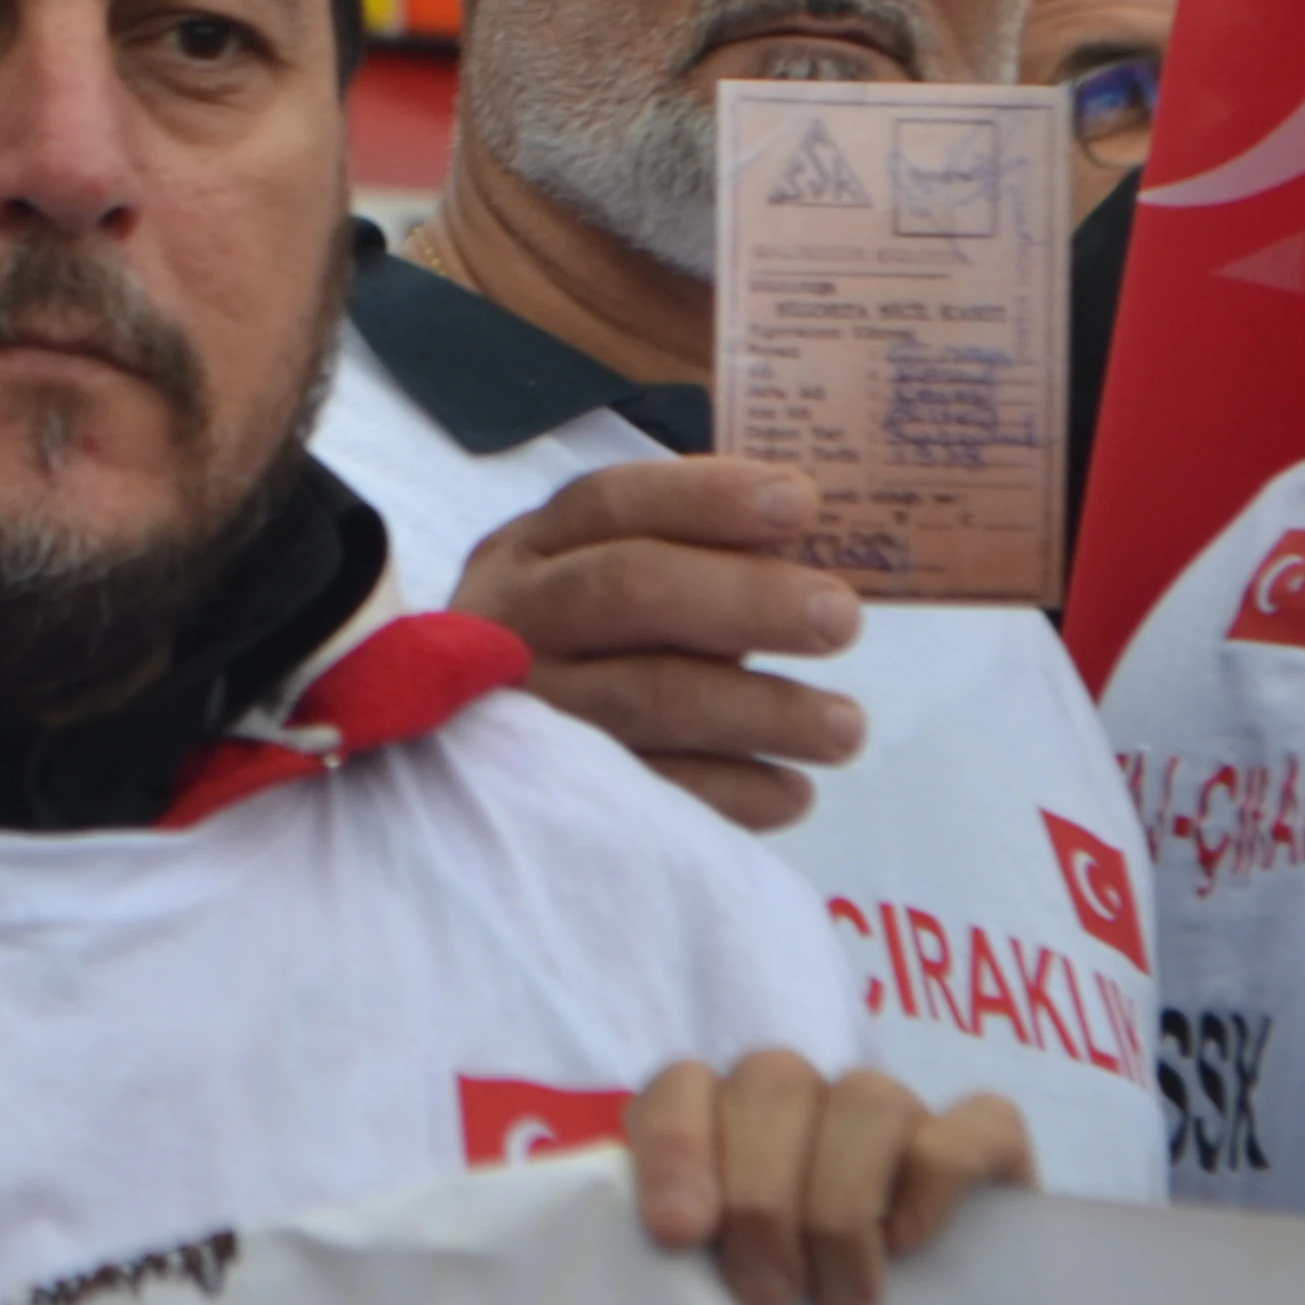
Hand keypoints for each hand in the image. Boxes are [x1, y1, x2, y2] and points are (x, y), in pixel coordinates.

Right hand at [450, 460, 869, 830]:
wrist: (458, 766)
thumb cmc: (572, 656)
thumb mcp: (592, 582)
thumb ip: (682, 555)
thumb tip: (804, 537)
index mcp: (530, 551)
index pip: (613, 502)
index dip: (710, 500)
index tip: (803, 505)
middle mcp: (514, 622)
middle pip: (630, 589)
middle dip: (748, 598)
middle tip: (842, 619)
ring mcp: (526, 713)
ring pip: (649, 700)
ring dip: (764, 709)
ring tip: (846, 726)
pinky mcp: (548, 803)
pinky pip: (656, 793)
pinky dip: (736, 793)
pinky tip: (791, 790)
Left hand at [630, 1051, 1033, 1304]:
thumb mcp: (718, 1295)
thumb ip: (679, 1257)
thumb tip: (640, 1244)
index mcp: (724, 1122)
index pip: (681, 1086)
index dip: (676, 1148)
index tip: (680, 1234)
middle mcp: (808, 1101)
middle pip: (772, 1083)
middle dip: (759, 1195)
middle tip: (766, 1297)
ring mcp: (899, 1112)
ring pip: (865, 1098)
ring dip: (840, 1203)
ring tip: (840, 1301)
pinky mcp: (990, 1144)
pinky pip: (971, 1123)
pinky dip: (934, 1182)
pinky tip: (908, 1247)